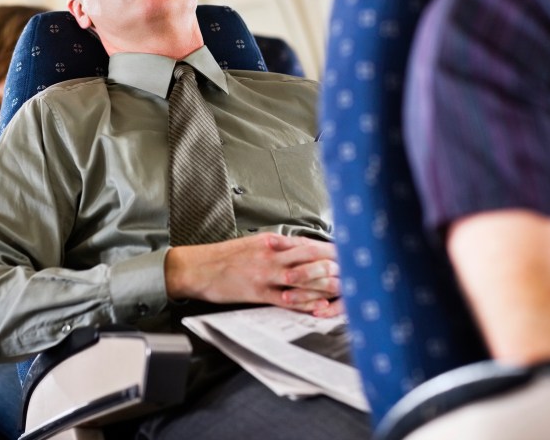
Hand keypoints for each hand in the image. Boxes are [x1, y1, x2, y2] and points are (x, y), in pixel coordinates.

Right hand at [164, 233, 342, 317]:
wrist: (197, 268)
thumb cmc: (223, 257)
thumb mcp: (252, 242)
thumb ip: (277, 246)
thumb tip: (300, 250)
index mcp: (271, 241)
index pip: (308, 244)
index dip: (331, 251)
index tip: (346, 256)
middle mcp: (271, 256)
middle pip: (312, 259)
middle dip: (334, 267)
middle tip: (352, 274)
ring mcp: (265, 275)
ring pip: (303, 279)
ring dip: (325, 285)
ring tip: (342, 290)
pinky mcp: (258, 294)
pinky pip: (287, 300)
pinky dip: (305, 305)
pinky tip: (318, 308)